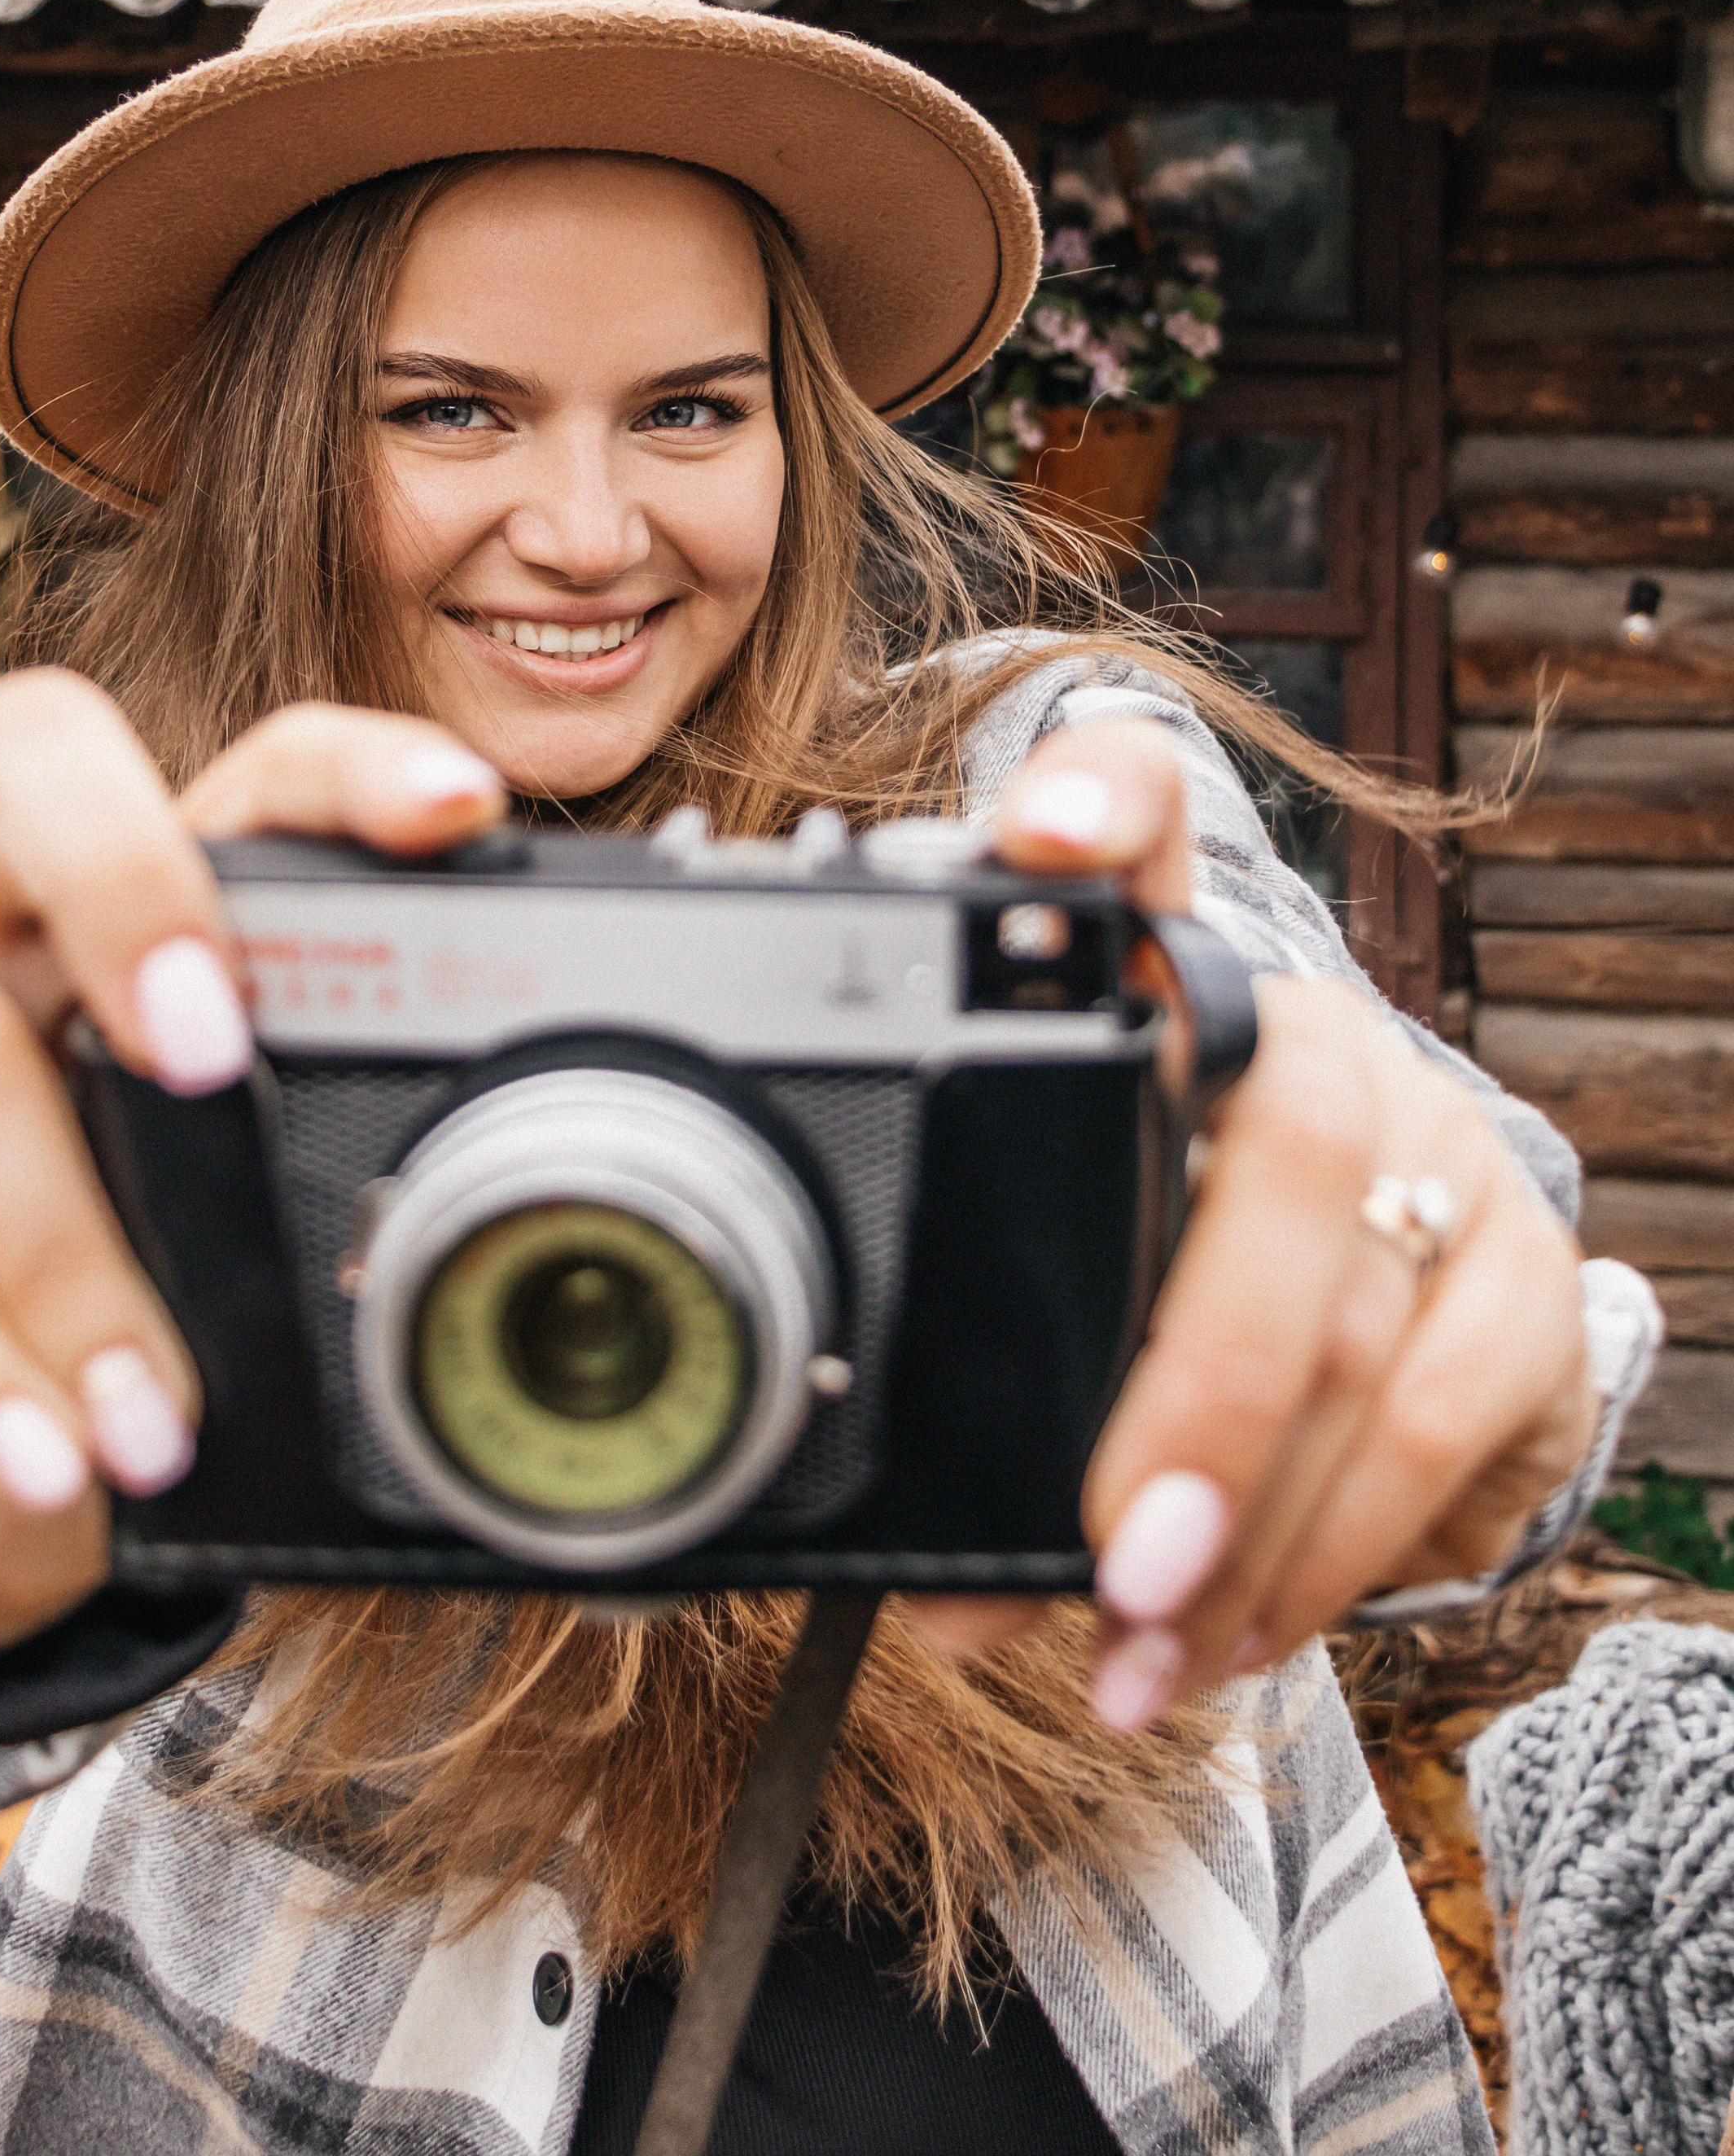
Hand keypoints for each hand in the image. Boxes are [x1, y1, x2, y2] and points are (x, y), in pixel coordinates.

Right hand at [0, 677, 504, 1666]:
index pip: (249, 779)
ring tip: (153, 1423)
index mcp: (152, 923)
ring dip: (66, 1258)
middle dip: (132, 882)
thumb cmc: (105, 1359)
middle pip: (38, 764)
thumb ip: (330, 1228)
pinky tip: (43, 1452)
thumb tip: (519, 1269)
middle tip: (212, 1049)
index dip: (344, 771)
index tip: (456, 807)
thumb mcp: (235, 1285)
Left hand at [904, 720, 1596, 1719]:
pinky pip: (1441, 1415)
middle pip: (1280, 1145)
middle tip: (1108, 1546)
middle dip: (1193, 1378)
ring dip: (1247, 1519)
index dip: (1104, 804)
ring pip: (1361, 1313)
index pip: (1139, 824)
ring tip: (1144, 1642)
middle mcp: (1307, 1032)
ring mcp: (1429, 1138)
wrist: (1378, 1308)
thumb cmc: (1163, 1272)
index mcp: (1155, 989)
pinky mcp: (1524, 1267)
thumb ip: (990, 1361)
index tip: (1050, 828)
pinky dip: (1331, 1551)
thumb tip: (922, 1559)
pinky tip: (1244, 1630)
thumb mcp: (1062, 1273)